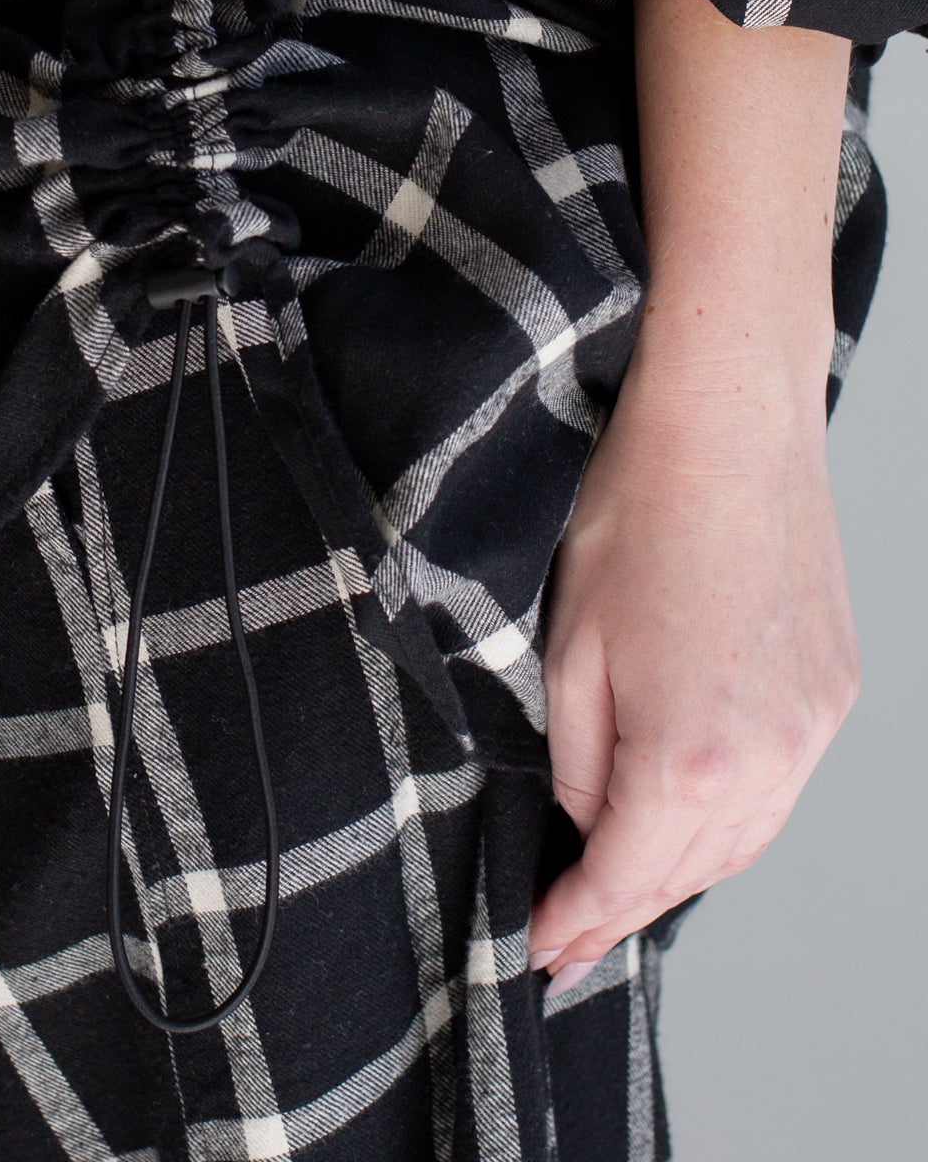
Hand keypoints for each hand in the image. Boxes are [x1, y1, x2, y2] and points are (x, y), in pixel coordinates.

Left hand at [527, 336, 858, 994]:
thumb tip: (588, 821)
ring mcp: (813, 727)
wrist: (727, 426)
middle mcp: (770, 758)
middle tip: (573, 933)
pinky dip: (731, 816)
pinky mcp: (834, 692)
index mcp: (689, 754)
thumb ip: (577, 761)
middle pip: (690, 874)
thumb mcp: (567, 647)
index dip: (577, 921)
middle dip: (626, 909)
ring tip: (623, 884)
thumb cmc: (636, 514)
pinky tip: (691, 811)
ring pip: (744, 842)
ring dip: (682, 870)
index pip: (625, 878)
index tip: (543, 950)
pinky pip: (780, 788)